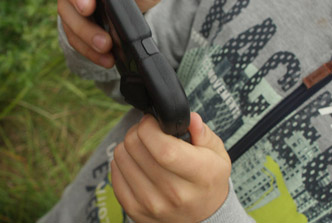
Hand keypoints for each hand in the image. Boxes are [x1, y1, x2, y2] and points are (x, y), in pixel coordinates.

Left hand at [111, 113, 230, 222]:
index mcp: (199, 175)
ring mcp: (153, 204)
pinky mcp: (135, 210)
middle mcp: (175, 193)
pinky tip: (136, 162)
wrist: (204, 217)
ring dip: (128, 145)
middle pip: (136, 149)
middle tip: (148, 131)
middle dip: (138, 131)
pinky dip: (122, 162)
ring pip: (121, 158)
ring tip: (143, 147)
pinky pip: (114, 174)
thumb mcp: (217, 154)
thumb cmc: (208, 179)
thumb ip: (203, 133)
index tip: (152, 121)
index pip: (164, 149)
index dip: (150, 128)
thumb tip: (190, 118)